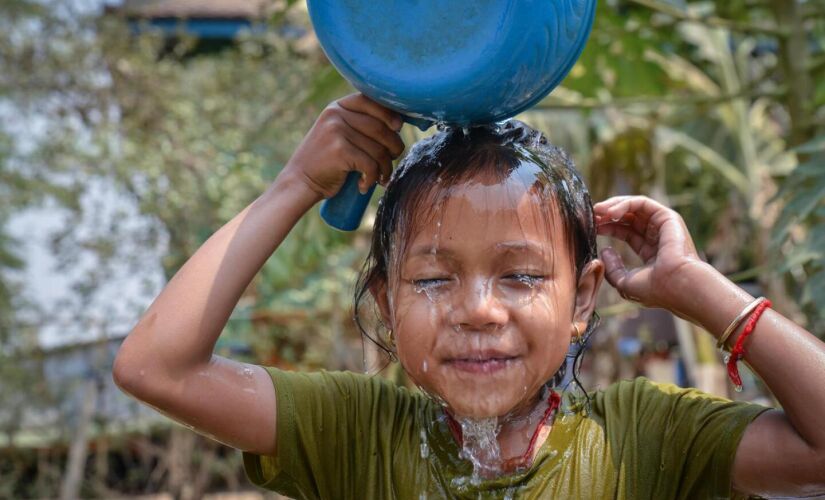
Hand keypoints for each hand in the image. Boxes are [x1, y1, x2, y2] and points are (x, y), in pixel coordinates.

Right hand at [280, 93, 405, 199]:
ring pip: (379, 150)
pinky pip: (371, 164)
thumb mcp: (338, 132)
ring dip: (386, 168)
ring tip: (381, 177)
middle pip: (381, 128)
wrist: (300, 182)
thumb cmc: (326, 161)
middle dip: (394, 147)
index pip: (371, 101)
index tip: (398, 127)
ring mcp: (336, 131)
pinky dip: (373, 178)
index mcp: (337, 107)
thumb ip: (358, 123)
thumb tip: (398, 122)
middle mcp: (336, 115)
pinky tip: (365, 185)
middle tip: (391, 161)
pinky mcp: (339, 150)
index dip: (390, 114)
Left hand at [594, 195, 706, 313]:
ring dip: (612, 206)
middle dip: (606, 215)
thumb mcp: (625, 283)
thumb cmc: (655, 289)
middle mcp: (657, 236)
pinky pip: (642, 204)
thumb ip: (612, 268)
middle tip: (589, 216)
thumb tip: (606, 250)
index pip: (625, 232)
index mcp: (650, 252)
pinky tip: (609, 213)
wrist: (677, 286)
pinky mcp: (667, 217)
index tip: (590, 228)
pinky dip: (624, 204)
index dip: (607, 227)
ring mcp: (663, 226)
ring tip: (596, 211)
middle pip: (628, 217)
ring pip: (634, 207)